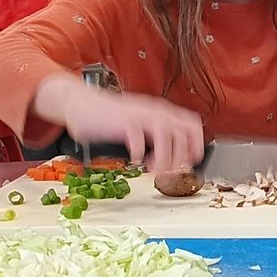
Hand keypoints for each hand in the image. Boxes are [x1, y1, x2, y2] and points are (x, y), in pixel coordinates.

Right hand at [35, 75, 204, 171]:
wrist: (80, 104)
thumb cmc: (110, 118)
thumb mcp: (139, 124)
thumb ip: (155, 136)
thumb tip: (173, 158)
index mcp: (160, 112)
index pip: (192, 124)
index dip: (196, 145)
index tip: (190, 162)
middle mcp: (153, 111)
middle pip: (182, 131)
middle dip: (181, 156)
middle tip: (171, 173)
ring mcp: (138, 115)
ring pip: (165, 133)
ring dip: (164, 157)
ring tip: (155, 171)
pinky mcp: (122, 121)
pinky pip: (137, 138)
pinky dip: (139, 153)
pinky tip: (134, 161)